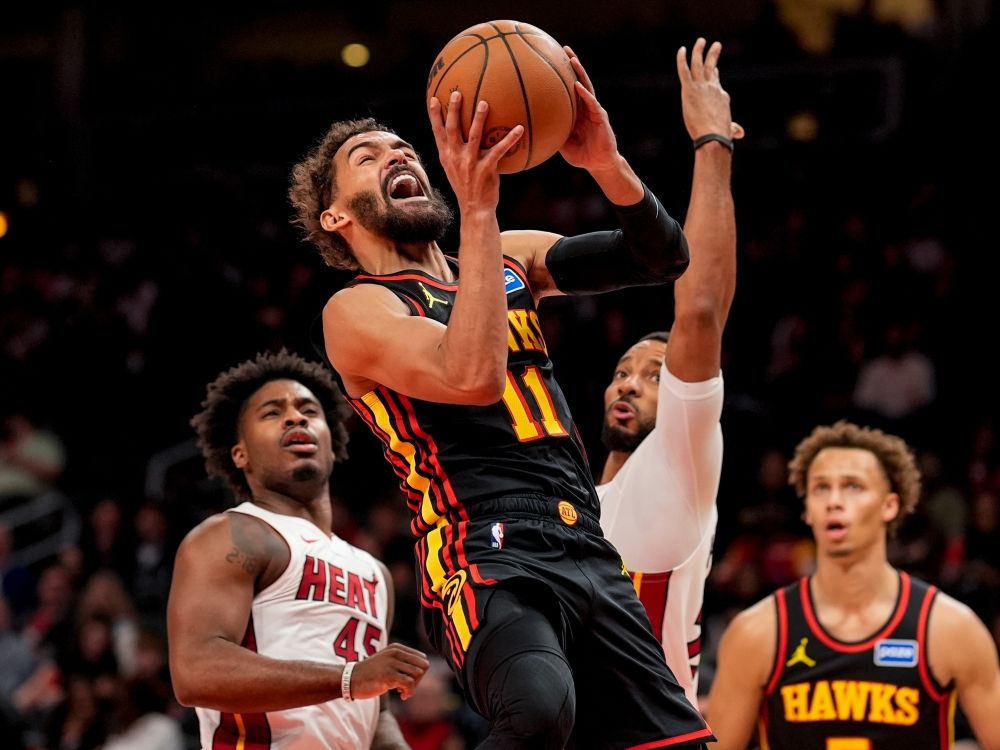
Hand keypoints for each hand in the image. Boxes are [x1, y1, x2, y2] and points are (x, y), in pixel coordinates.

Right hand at [346, 642, 429, 700]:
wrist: (350, 680)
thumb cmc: (371, 674)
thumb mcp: (388, 662)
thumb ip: (403, 662)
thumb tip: (423, 669)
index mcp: (397, 648)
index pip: (422, 658)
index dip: (419, 672)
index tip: (408, 680)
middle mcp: (396, 653)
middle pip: (423, 666)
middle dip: (418, 680)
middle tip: (406, 687)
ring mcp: (392, 663)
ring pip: (418, 674)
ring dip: (413, 687)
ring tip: (402, 691)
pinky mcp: (388, 675)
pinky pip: (410, 683)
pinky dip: (409, 692)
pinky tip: (401, 695)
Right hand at [427, 90, 523, 212]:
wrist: (474, 209)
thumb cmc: (467, 187)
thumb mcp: (454, 169)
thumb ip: (454, 152)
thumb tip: (459, 135)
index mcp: (446, 156)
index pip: (437, 132)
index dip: (434, 115)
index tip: (434, 98)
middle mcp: (455, 157)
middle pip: (452, 129)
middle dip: (453, 110)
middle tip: (457, 93)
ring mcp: (470, 163)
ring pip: (473, 135)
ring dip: (478, 118)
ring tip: (484, 103)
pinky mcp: (485, 169)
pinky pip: (499, 150)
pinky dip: (510, 139)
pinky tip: (519, 128)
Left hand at [559, 47, 620, 172]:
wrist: (598, 164)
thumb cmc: (581, 154)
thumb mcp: (561, 143)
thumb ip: (551, 133)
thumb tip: (531, 130)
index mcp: (577, 111)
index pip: (569, 88)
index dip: (563, 74)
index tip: (552, 59)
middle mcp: (585, 107)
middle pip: (579, 80)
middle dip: (572, 64)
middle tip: (563, 49)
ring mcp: (594, 110)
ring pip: (586, 87)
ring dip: (580, 72)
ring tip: (572, 59)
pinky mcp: (600, 117)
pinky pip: (592, 103)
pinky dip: (585, 94)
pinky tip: (578, 85)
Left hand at [676, 38, 744, 142]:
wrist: (714, 135)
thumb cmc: (721, 135)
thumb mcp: (728, 128)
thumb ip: (733, 128)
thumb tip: (740, 133)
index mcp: (721, 96)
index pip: (716, 81)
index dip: (714, 73)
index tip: (713, 67)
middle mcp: (712, 88)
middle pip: (711, 67)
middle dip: (713, 55)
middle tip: (715, 44)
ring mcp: (701, 87)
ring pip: (699, 64)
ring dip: (699, 50)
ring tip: (700, 40)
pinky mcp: (689, 90)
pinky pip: (684, 70)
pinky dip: (682, 59)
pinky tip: (681, 50)